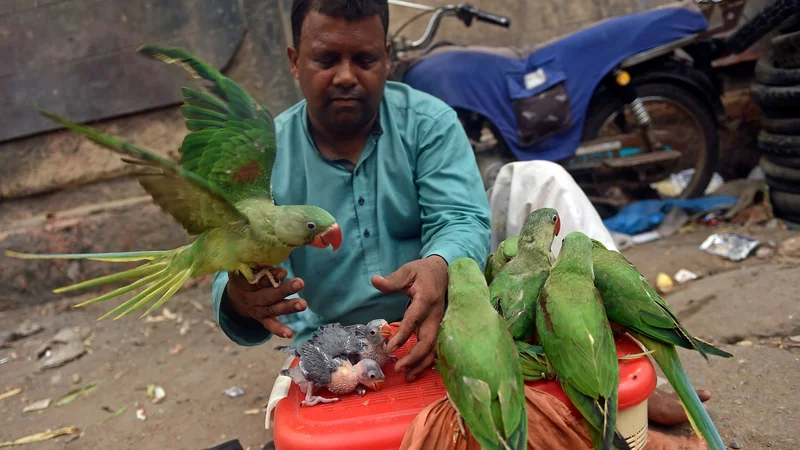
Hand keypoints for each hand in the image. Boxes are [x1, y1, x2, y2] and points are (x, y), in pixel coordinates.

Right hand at [226, 267, 306, 338]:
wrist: (236, 296)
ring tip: (302, 304)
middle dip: (285, 289)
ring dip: (289, 307)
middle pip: (269, 295)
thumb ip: (258, 265)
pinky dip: (279, 330)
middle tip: (299, 283)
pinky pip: (270, 325)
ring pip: (274, 308)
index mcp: (246, 284)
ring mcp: (258, 310)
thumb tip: (272, 259)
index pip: (258, 279)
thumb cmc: (247, 276)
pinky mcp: (263, 319)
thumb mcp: (247, 268)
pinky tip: (289, 334)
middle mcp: (252, 298)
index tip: (283, 272)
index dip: (271, 275)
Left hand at [371, 256, 447, 381]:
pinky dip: (428, 360)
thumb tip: (375, 281)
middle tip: (398, 368)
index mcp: (426, 300)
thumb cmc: (423, 271)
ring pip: (434, 348)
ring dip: (422, 363)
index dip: (402, 335)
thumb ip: (392, 280)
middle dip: (414, 357)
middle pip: (428, 341)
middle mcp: (435, 315)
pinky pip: (436, 347)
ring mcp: (440, 322)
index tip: (389, 348)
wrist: (443, 270)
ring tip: (408, 376)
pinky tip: (418, 370)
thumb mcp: (407, 270)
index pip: (413, 320)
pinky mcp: (440, 327)